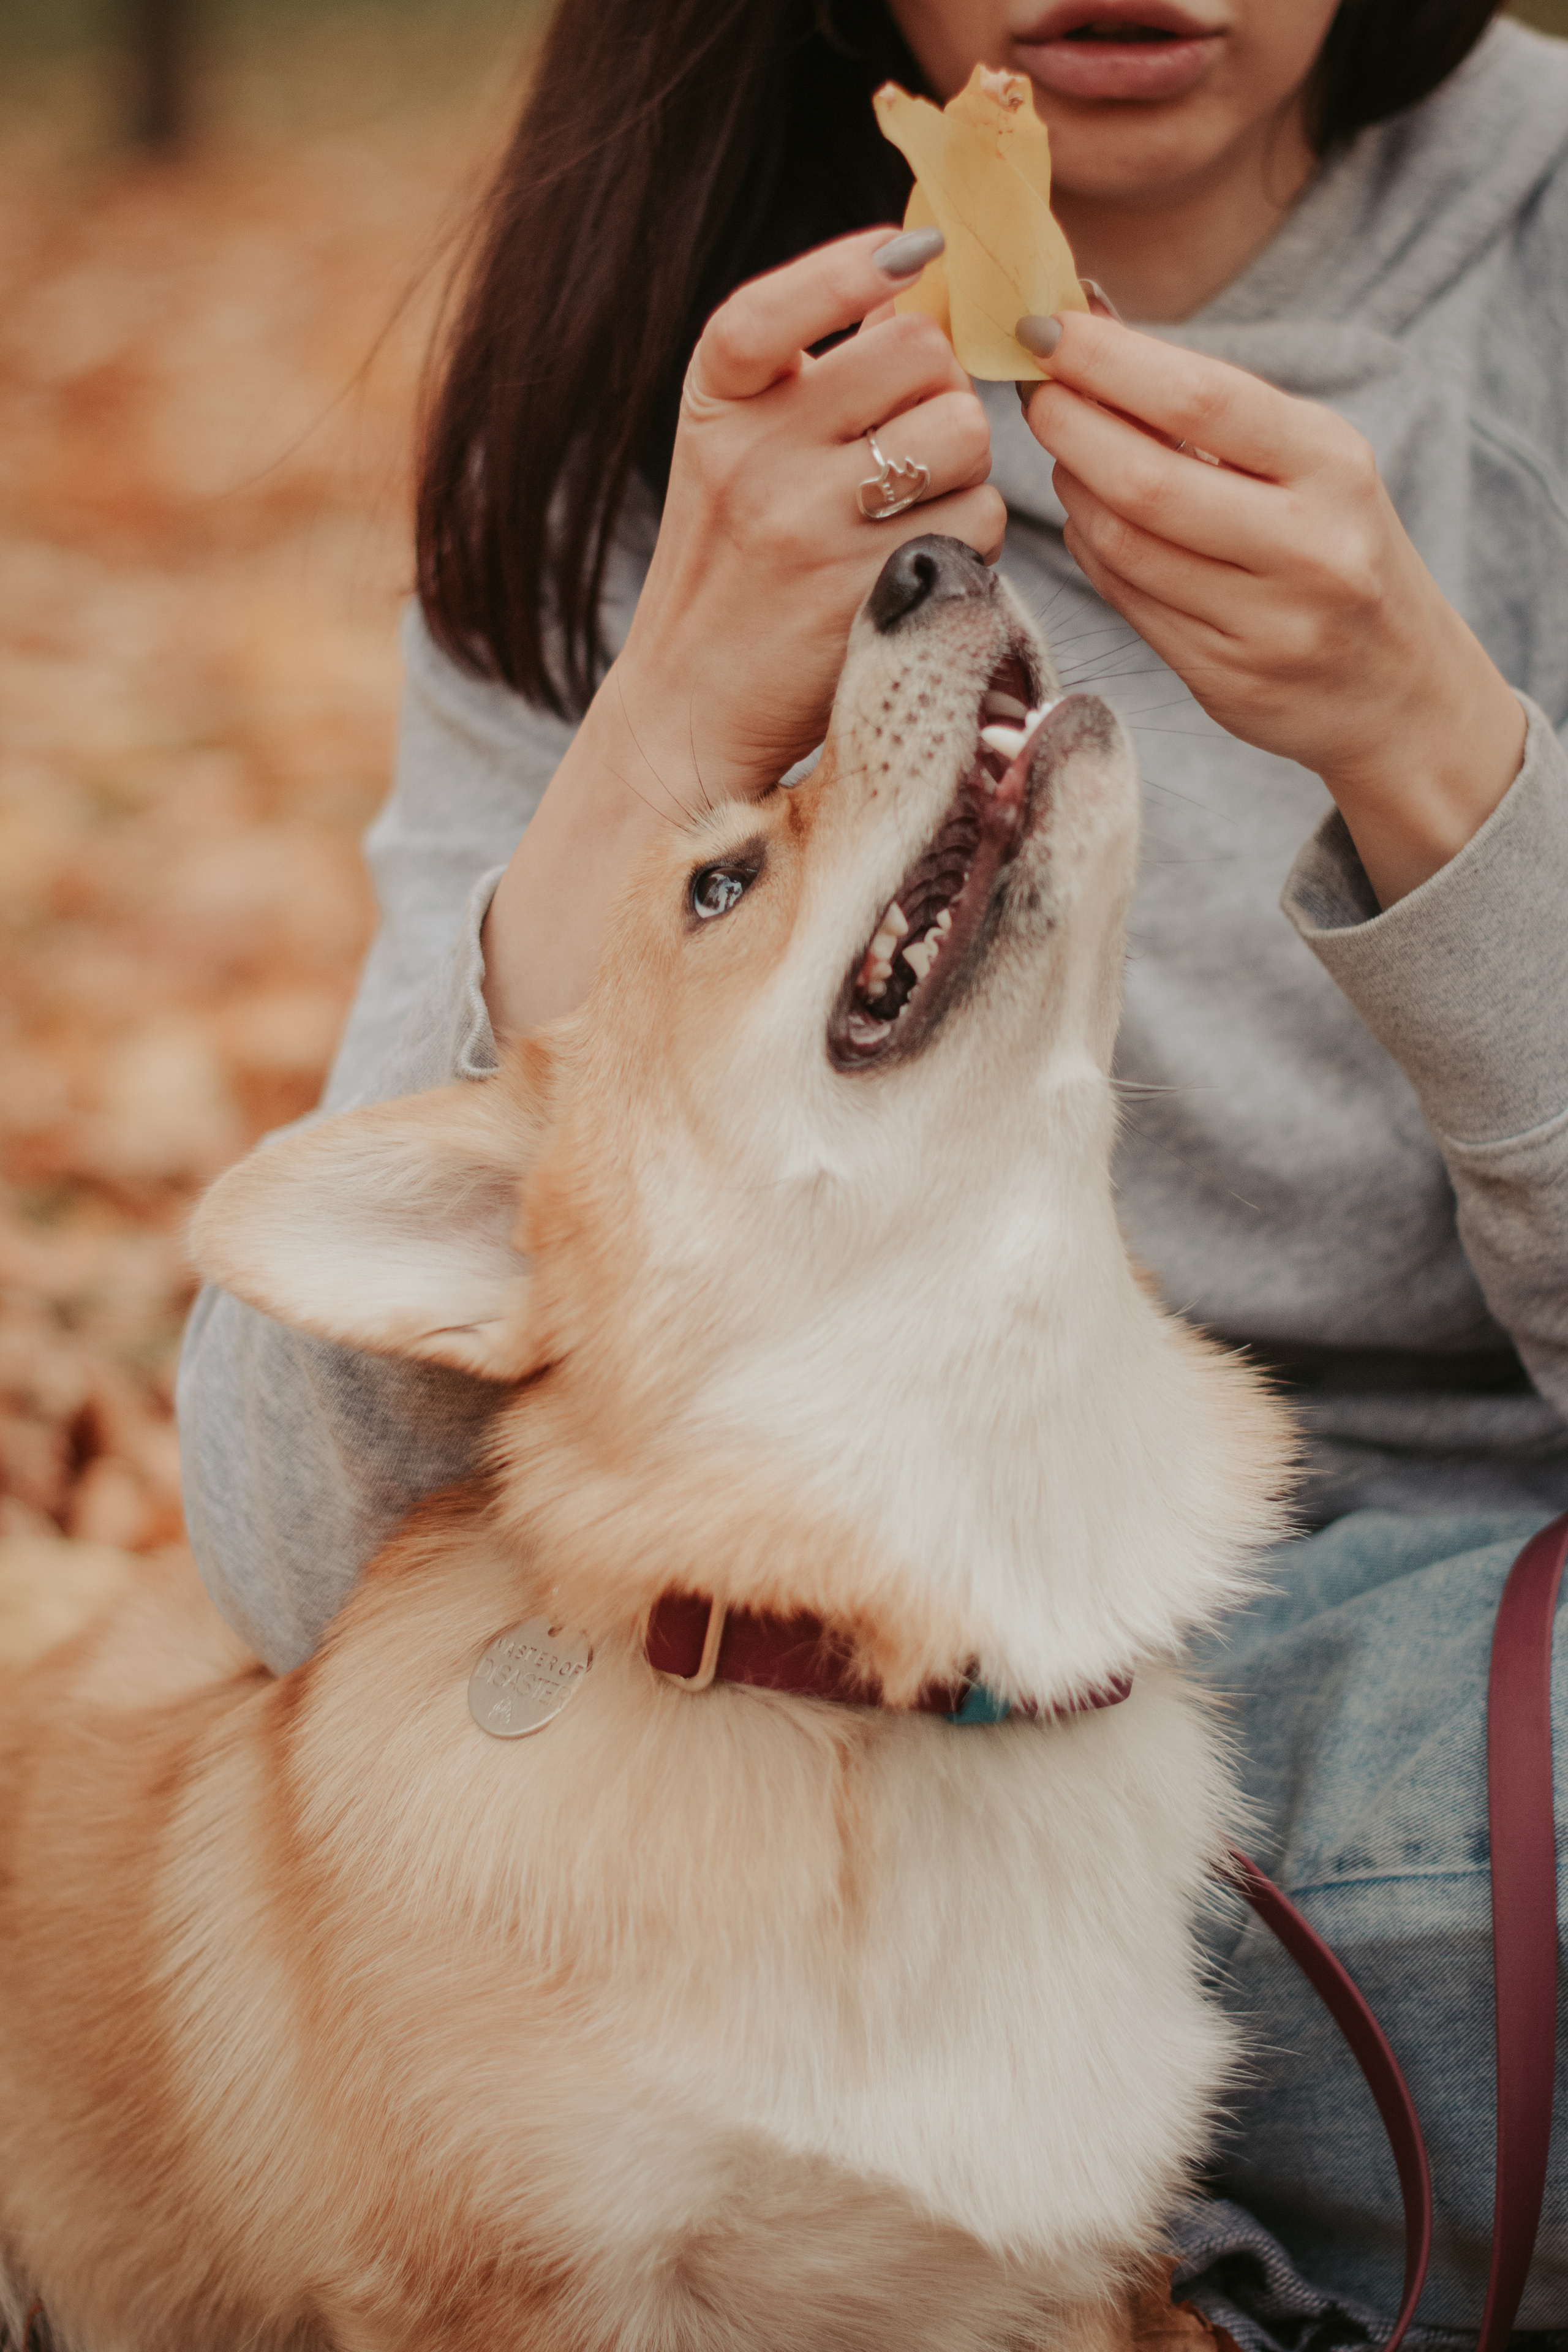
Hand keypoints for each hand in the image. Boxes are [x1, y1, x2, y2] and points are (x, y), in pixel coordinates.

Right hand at [617, 227, 1004, 807]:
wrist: (691, 702)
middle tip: (915, 435)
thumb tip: (922, 273)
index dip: (851, 269)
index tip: (915, 252)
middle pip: (919, 355)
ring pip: (964, 433)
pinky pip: (978, 522)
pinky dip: (971, 537)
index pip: (777, 307)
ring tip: (915, 503)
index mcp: (718, 401)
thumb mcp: (740, 448)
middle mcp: (755, 455)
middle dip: (942, 388)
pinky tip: (919, 558)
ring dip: (966, 465)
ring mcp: (810, 526)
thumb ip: (816, 368)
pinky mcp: (869, 590)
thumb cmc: (734, 561)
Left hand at [1021, 314, 1525, 906]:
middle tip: (1035, 394)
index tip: (1043, 326)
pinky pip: (1128, 601)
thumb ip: (1210, 408)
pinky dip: (1091, 551)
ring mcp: (1266, 622)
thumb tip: (1090, 329)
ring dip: (1073, 491)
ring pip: (1123, 545)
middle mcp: (1307, 546)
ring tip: (1067, 456)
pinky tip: (1089, 522)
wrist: (1400, 688)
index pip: (1200, 399)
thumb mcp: (1311, 463)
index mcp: (1333, 466)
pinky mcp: (1225, 680)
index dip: (1106, 361)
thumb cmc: (1340, 548)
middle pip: (1145, 479)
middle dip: (1069, 426)